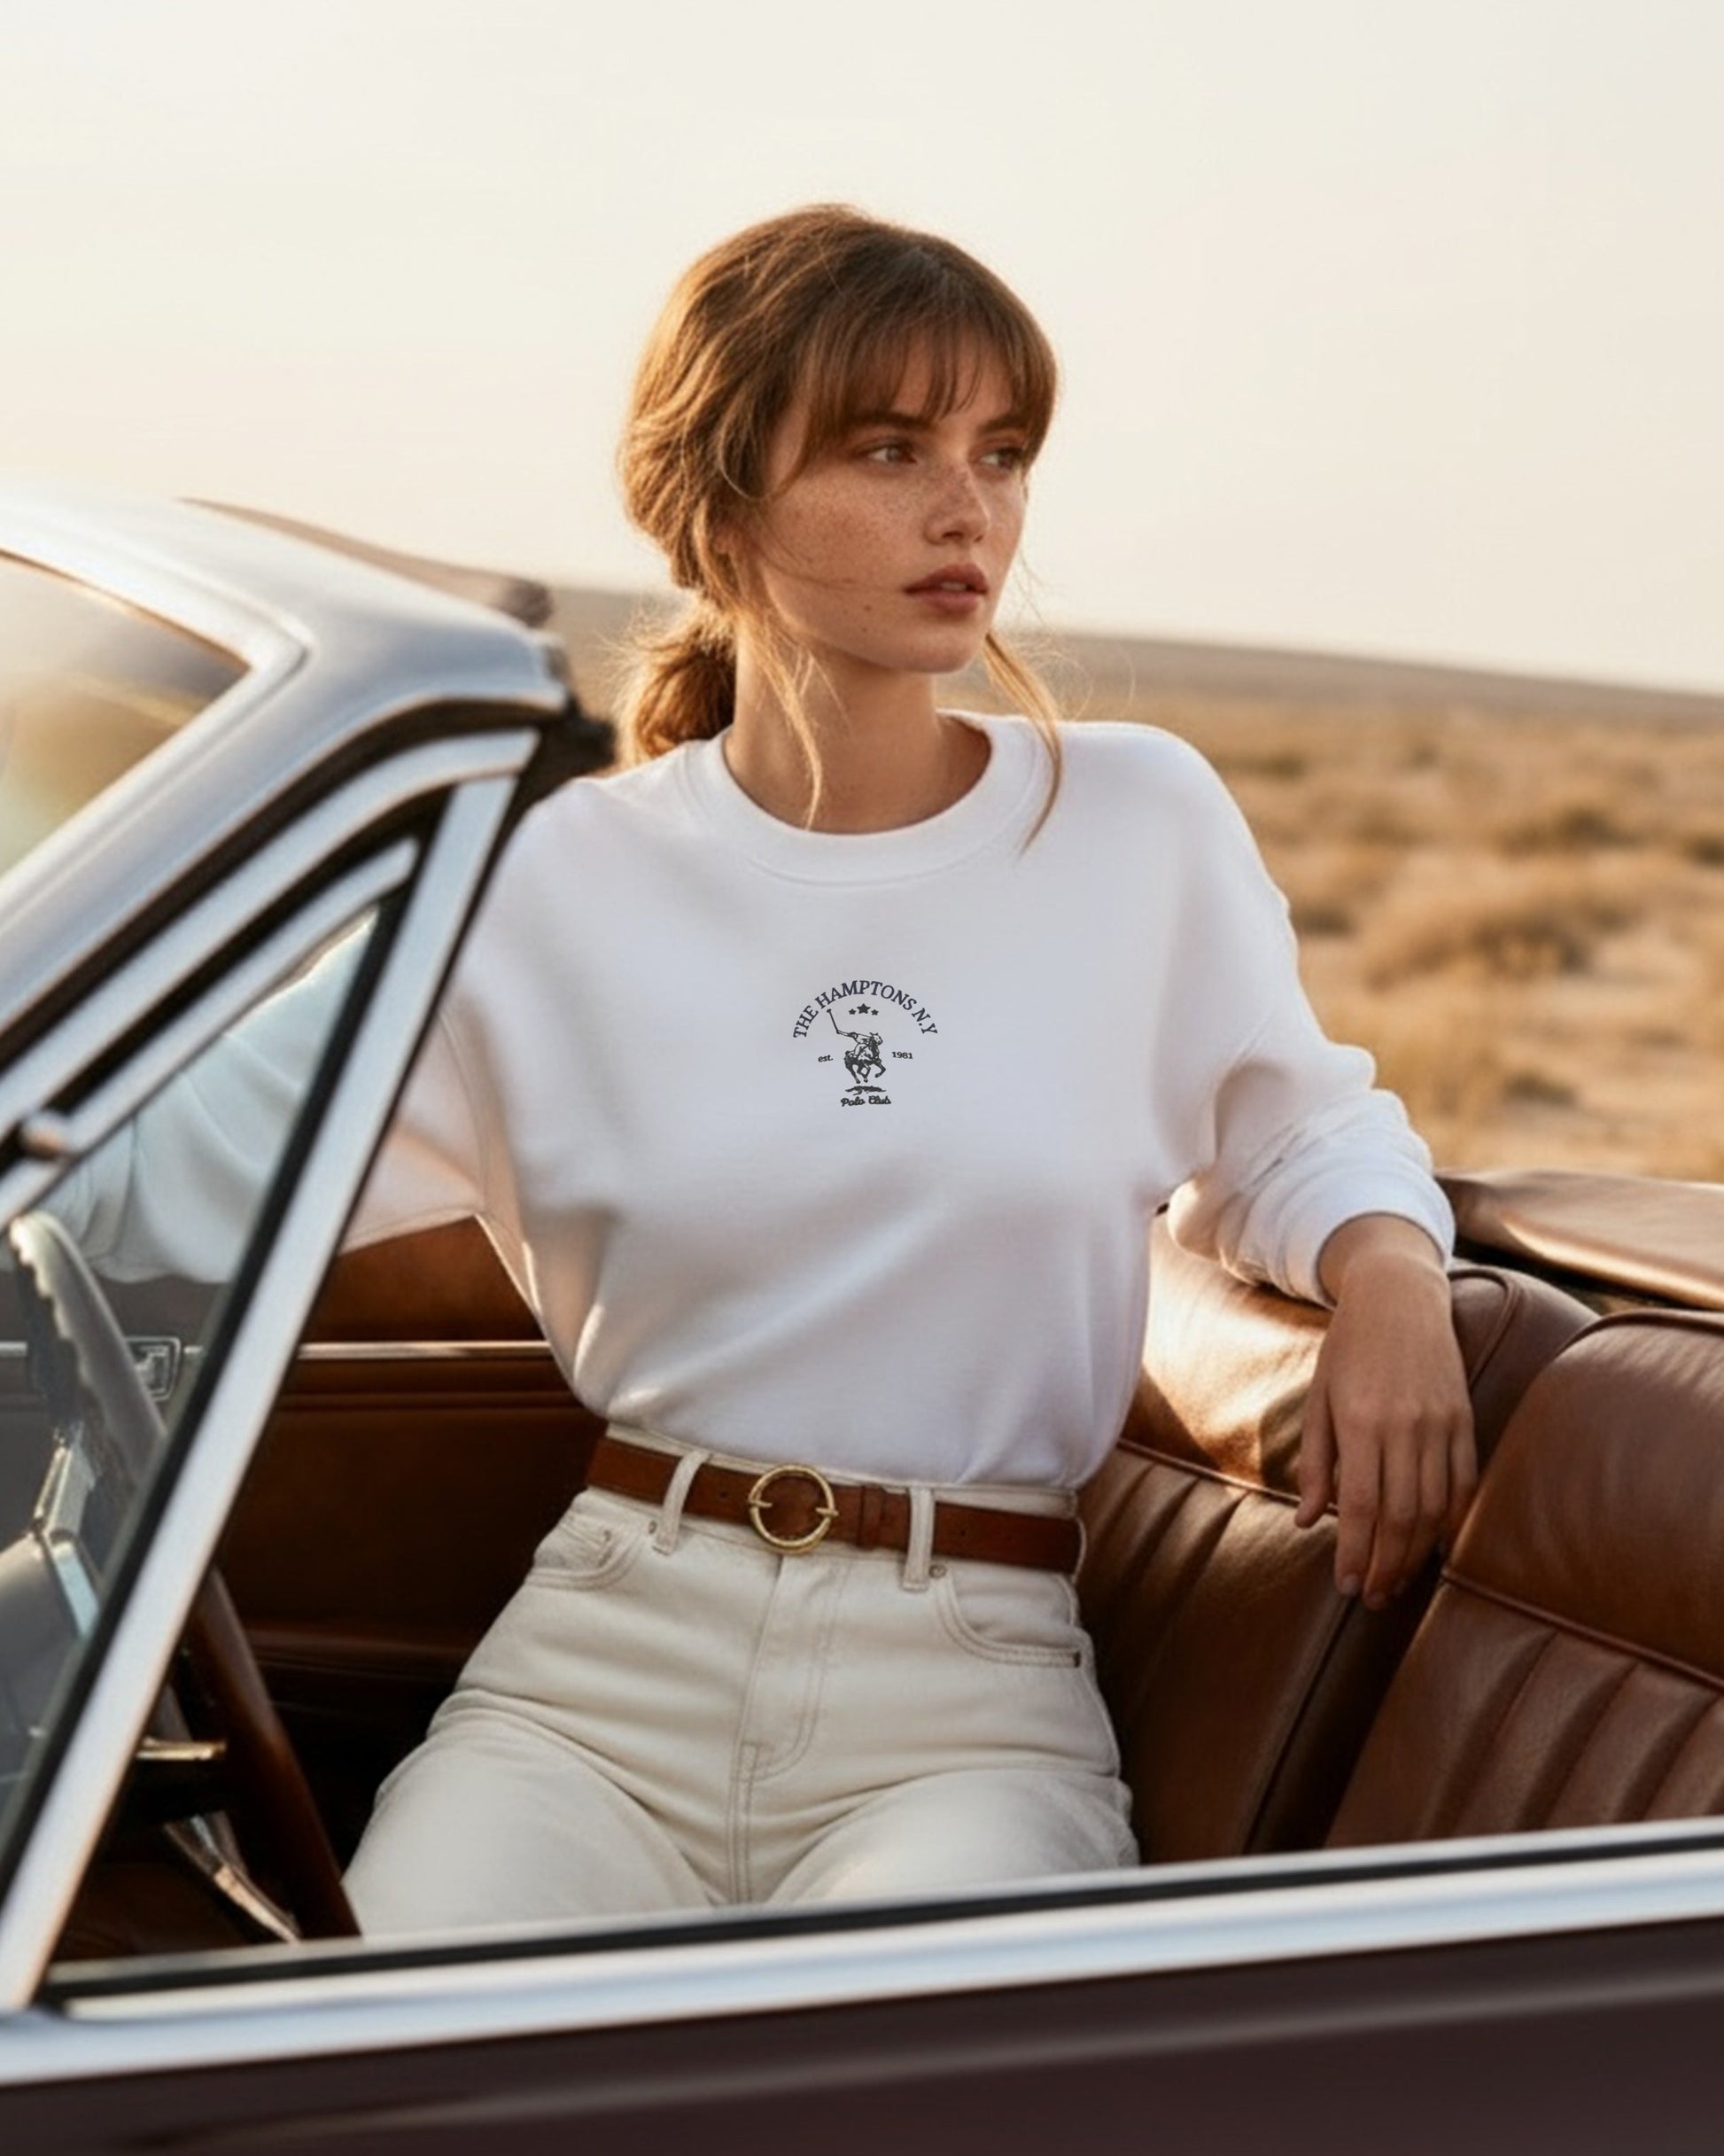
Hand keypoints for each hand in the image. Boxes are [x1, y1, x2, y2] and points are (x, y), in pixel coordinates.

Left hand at [1293, 1216, 1476, 1606]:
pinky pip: (1464, 1483)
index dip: (1357, 1553)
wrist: (1398, 1296)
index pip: (1363, 1507)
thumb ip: (1316, 1463)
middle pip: (1403, 1517)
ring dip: (1416, 1552)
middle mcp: (1406, 1426)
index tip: (1347, 1586)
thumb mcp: (1319, 1400)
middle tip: (1373, 1597)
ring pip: (1436, 1508)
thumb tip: (1309, 1521)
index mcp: (1362, 1421)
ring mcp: (1442, 1423)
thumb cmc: (1348, 1349)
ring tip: (1397, 1580)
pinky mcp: (1465, 1419)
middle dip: (1387, 1565)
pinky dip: (1451, 1520)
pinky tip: (1433, 1545)